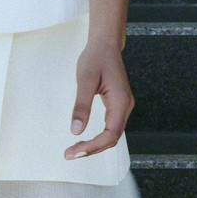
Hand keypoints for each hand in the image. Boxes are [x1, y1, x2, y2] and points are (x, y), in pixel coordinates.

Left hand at [64, 39, 134, 160]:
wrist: (105, 43)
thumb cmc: (96, 57)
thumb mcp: (85, 80)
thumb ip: (81, 106)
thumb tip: (76, 130)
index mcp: (121, 101)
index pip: (110, 134)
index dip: (93, 146)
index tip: (75, 151)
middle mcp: (126, 106)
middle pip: (112, 138)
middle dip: (92, 149)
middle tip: (70, 154)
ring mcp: (123, 106)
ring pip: (112, 134)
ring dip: (95, 145)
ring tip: (76, 150)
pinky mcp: (118, 104)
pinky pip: (111, 126)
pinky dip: (98, 136)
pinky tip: (86, 139)